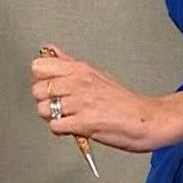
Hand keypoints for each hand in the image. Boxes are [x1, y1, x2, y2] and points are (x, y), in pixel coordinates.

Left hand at [30, 45, 174, 152]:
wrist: (146, 120)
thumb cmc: (123, 101)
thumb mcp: (95, 74)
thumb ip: (69, 64)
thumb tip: (51, 52)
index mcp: (79, 69)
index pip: (38, 66)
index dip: (39, 79)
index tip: (48, 86)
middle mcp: (78, 83)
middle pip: (36, 90)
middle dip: (43, 101)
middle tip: (57, 106)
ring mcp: (80, 103)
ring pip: (42, 109)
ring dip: (51, 117)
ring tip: (65, 118)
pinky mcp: (84, 123)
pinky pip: (55, 126)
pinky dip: (60, 130)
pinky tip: (72, 127)